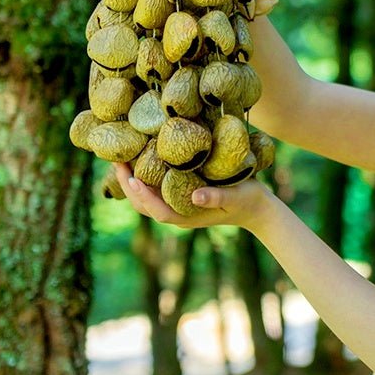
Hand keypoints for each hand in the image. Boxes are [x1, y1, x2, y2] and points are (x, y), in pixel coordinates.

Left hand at [114, 163, 272, 232]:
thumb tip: (195, 195)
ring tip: (122, 158)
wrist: (258, 208)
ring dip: (132, 180)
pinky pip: (156, 189)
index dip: (142, 196)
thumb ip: (216, 196)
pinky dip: (145, 176)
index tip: (131, 178)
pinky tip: (142, 158)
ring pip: (147, 198)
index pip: (157, 210)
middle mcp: (179, 213)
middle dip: (128, 185)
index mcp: (188, 217)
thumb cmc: (248, 200)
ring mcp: (179, 206)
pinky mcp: (181, 196)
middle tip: (116, 161)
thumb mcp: (236, 196)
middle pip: (144, 205)